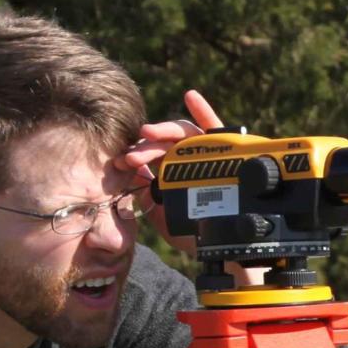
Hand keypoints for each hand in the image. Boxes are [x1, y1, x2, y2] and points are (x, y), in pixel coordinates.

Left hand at [118, 88, 227, 242]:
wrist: (221, 250)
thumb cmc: (194, 234)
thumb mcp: (163, 215)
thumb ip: (147, 196)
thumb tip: (130, 173)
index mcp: (173, 170)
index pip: (152, 155)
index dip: (135, 155)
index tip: (121, 163)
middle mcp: (190, 159)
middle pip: (166, 144)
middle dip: (146, 147)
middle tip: (131, 157)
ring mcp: (208, 153)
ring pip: (186, 135)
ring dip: (165, 131)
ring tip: (148, 133)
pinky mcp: (227, 152)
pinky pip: (216, 129)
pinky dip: (203, 111)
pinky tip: (190, 96)